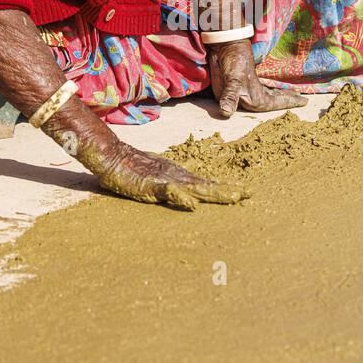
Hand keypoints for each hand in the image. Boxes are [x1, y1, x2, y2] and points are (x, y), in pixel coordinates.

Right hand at [84, 139, 248, 209]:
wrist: (113, 157)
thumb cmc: (133, 169)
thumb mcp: (157, 179)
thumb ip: (172, 187)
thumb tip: (189, 196)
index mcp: (180, 176)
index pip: (207, 183)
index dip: (225, 188)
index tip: (244, 191)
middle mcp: (178, 177)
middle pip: (208, 185)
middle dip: (228, 190)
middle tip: (249, 194)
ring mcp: (166, 179)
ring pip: (196, 187)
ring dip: (215, 192)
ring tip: (233, 197)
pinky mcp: (152, 184)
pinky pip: (169, 192)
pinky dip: (182, 198)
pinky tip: (192, 205)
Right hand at [207, 40, 306, 117]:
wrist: (224, 45)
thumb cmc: (232, 61)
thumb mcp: (233, 79)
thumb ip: (230, 96)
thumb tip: (225, 112)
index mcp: (248, 99)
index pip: (273, 104)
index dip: (289, 103)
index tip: (305, 101)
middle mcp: (247, 97)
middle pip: (272, 103)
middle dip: (286, 101)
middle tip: (303, 99)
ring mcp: (245, 91)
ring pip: (268, 96)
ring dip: (279, 96)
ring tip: (293, 94)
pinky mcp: (244, 83)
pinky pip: (263, 90)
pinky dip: (271, 90)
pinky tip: (274, 88)